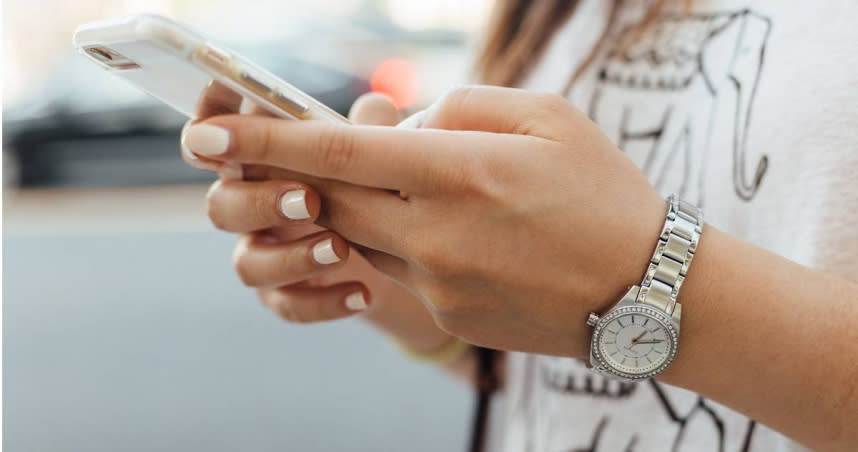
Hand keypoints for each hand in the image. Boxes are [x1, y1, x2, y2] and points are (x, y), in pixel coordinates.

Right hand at [181, 94, 449, 354]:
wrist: (402, 252)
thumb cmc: (376, 183)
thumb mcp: (379, 152)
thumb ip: (371, 130)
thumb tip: (376, 107)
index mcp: (261, 158)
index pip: (215, 138)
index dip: (207, 128)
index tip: (219, 128)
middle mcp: (251, 204)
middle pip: (222, 205)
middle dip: (260, 202)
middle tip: (310, 200)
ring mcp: (265, 252)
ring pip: (247, 264)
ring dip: (291, 257)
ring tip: (342, 249)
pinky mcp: (285, 293)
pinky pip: (286, 304)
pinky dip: (323, 301)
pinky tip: (363, 293)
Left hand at [182, 86, 666, 357]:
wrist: (648, 293)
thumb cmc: (605, 192)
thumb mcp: (547, 117)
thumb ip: (460, 107)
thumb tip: (398, 122)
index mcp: (461, 171)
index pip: (338, 151)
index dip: (265, 140)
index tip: (207, 134)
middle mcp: (437, 232)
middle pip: (331, 197)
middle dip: (303, 172)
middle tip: (297, 152)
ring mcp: (438, 282)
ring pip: (360, 234)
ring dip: (364, 204)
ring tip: (421, 186)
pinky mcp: (446, 313)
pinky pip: (398, 268)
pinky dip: (404, 238)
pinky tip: (459, 231)